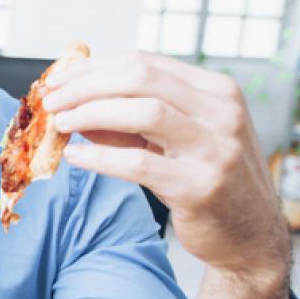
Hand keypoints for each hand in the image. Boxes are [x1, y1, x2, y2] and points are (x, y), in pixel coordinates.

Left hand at [44, 51, 289, 284]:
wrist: (248, 236)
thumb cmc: (203, 181)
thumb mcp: (173, 140)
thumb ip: (128, 120)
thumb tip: (72, 103)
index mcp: (215, 91)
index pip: (145, 62)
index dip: (94, 68)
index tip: (58, 79)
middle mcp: (221, 112)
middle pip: (141, 77)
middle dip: (86, 85)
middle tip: (51, 100)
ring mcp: (216, 148)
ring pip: (144, 111)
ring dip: (92, 113)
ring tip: (61, 124)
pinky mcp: (200, 186)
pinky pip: (140, 163)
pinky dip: (101, 158)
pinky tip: (75, 158)